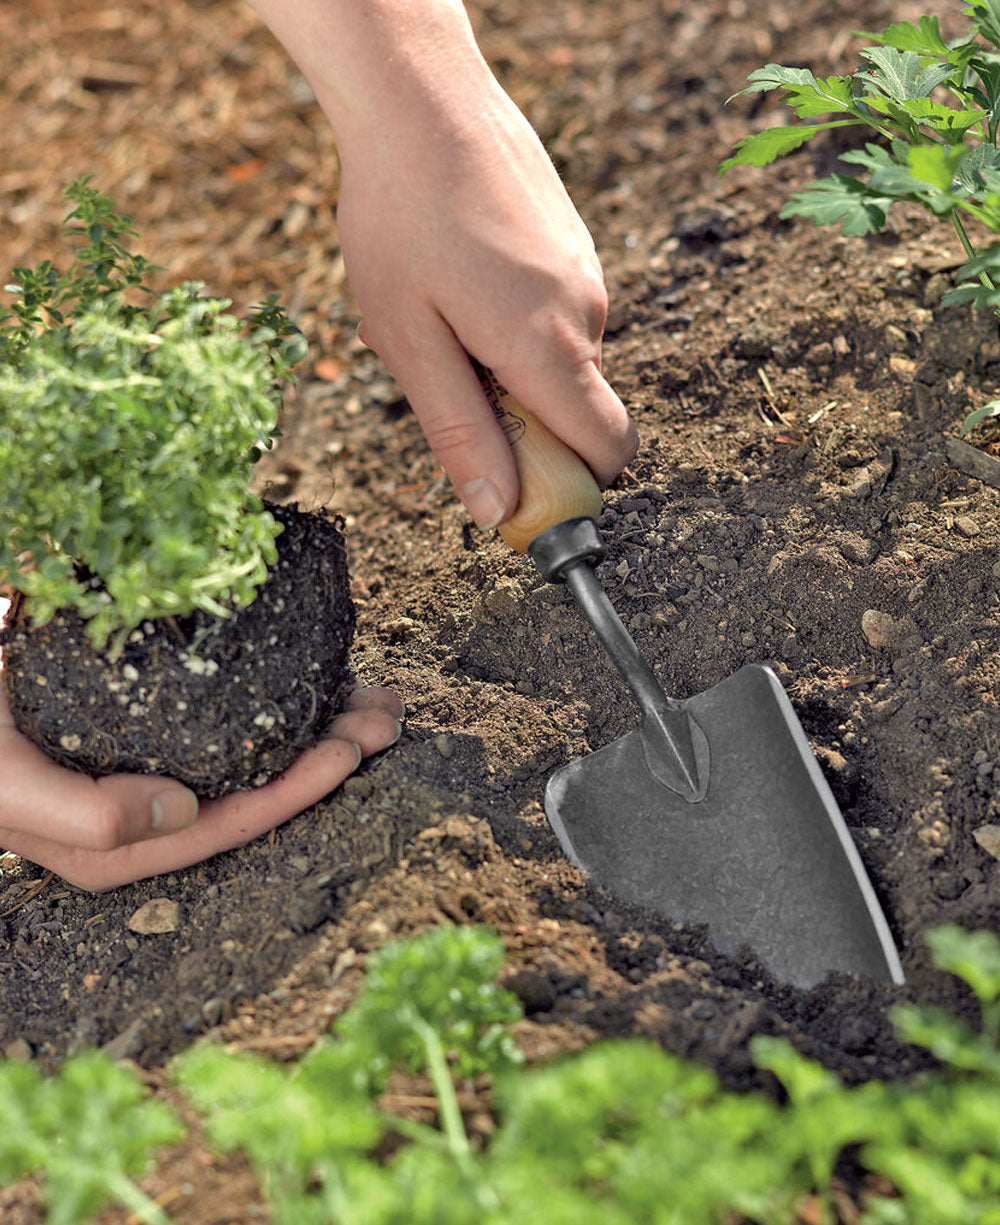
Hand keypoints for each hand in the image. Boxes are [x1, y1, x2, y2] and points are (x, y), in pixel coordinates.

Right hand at [0, 632, 402, 891]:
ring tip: (375, 691)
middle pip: (258, 786)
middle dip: (331, 751)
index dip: (295, 791)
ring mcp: (155, 763)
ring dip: (319, 717)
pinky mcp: (154, 722)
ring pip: (256, 747)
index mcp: (121, 845)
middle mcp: (149, 811)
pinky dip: (281, 690)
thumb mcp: (7, 787)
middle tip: (388, 715)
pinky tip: (319, 672)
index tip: (349, 751)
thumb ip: (85, 814)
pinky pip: (233, 713)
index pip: (229, 823)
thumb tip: (181, 812)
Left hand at [246, 0, 637, 529]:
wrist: (422, 98)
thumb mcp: (411, 341)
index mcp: (549, 346)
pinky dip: (511, 325)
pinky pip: (553, 317)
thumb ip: (459, 433)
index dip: (572, 484)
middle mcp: (587, 313)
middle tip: (449, 373)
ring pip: (560, 364)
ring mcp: (587, 274)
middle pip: (579, 413)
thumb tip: (496, 511)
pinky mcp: (575, 248)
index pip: (608, 450)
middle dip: (522, 421)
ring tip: (442, 314)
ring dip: (506, 367)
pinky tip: (458, 279)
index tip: (518, 485)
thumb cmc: (401, 219)